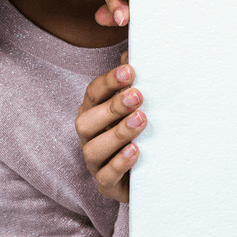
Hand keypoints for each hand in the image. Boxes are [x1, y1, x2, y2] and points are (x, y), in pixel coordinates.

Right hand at [75, 50, 144, 202]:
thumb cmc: (140, 130)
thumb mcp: (139, 105)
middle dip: (112, 107)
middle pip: (87, 121)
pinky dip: (119, 163)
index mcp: (93, 111)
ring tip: (142, 120)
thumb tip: (138, 52)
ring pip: (95, 149)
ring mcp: (94, 161)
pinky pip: (106, 176)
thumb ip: (135, 81)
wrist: (148, 173)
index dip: (110, 81)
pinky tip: (136, 151)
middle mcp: (89, 135)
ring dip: (118, 133)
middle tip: (138, 96)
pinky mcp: (106, 184)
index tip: (131, 71)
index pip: (94, 93)